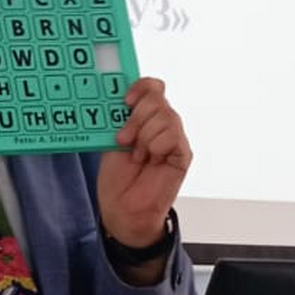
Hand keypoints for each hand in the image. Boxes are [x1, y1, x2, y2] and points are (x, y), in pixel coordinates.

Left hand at [96, 77, 191, 247]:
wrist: (122, 207)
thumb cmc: (118, 176)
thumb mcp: (112, 138)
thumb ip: (119, 116)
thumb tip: (116, 95)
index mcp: (144, 115)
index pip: (153, 86)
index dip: (140, 87)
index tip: (125, 101)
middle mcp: (161, 122)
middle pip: (157, 98)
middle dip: (136, 117)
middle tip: (124, 139)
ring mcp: (173, 136)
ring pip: (165, 115)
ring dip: (144, 136)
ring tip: (138, 155)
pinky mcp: (182, 153)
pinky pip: (172, 135)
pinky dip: (156, 146)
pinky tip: (151, 160)